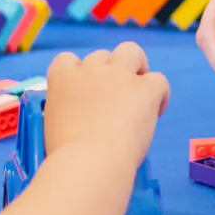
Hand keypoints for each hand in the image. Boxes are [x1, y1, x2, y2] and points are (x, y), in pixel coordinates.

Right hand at [41, 42, 169, 170]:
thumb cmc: (66, 156)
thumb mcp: (55, 124)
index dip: (79, 73)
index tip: (86, 91)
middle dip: (109, 72)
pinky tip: (156, 111)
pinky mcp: (145, 89)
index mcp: (62, 78)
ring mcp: (119, 76)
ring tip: (140, 91)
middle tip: (115, 97)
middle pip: (102, 56)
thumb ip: (67, 110)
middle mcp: (90, 69)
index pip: (67, 59)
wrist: (89, 163)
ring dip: (136, 66)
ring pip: (131, 51)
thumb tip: (81, 118)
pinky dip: (160, 94)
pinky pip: (159, 80)